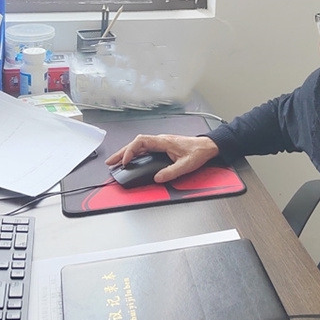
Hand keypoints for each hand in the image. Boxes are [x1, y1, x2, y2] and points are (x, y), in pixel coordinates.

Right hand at [105, 134, 219, 182]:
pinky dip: (135, 155)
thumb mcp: (186, 165)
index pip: (141, 142)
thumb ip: (171, 172)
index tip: (125, 161)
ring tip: (117, 162)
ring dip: (127, 153)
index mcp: (163, 141)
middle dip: (122, 153)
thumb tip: (157, 178)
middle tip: (111, 162)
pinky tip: (131, 161)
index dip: (130, 151)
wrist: (208, 146)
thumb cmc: (199, 152)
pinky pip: (145, 149)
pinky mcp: (162, 147)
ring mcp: (160, 144)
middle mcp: (160, 141)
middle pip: (136, 144)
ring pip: (139, 146)